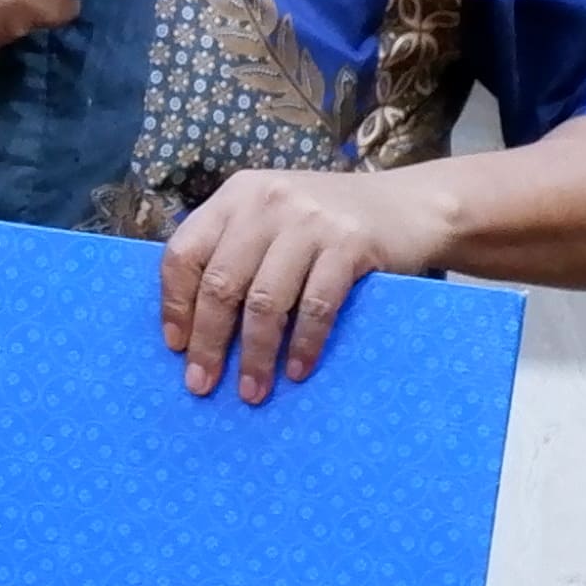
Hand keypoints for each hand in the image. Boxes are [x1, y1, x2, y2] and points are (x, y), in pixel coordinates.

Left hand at [159, 166, 463, 403]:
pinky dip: (303, 344)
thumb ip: (235, 250)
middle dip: (209, 341)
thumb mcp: (274, 219)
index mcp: (237, 196)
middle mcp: (267, 202)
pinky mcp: (350, 243)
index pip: (185, 252)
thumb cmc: (330, 224)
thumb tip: (193, 325)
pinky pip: (316, 306)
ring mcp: (310, 220)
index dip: (175, 303)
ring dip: (255, 354)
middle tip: (202, 383)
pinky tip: (297, 371)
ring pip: (265, 301)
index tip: (176, 346)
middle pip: (221, 283)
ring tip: (252, 390)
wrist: (410, 206)